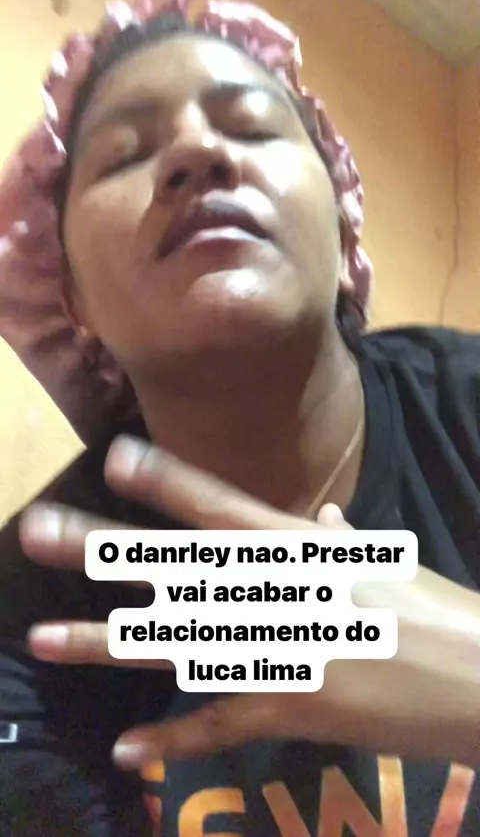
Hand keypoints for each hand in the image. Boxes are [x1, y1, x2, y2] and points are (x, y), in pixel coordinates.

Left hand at [21, 436, 479, 770]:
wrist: (478, 682)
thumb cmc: (435, 612)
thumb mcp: (387, 562)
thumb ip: (340, 539)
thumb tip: (319, 518)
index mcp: (299, 550)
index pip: (221, 505)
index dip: (167, 480)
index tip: (115, 458)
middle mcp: (276, 594)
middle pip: (175, 568)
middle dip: (102, 550)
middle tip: (36, 530)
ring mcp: (276, 653)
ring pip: (174, 645)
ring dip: (103, 642)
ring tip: (42, 638)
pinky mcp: (288, 710)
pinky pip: (218, 725)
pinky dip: (171, 742)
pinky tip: (125, 749)